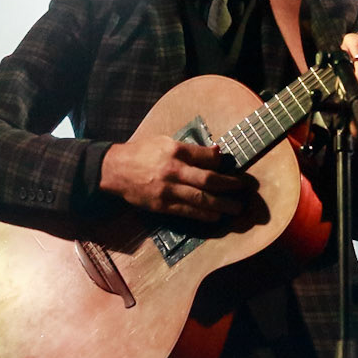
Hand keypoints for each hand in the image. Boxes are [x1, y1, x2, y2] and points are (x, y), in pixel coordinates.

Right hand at [101, 134, 262, 226]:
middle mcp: (173, 170)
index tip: (229, 168)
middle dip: (229, 186)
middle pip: (208, 180)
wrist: (115, 170)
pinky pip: (187, 212)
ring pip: (200, 199)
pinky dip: (203, 215)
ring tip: (235, 208)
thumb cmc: (142, 153)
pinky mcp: (162, 205)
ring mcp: (168, 190)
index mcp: (175, 151)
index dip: (221, 164)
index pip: (206, 158)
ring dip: (221, 205)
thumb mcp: (164, 142)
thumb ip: (190, 149)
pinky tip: (215, 216)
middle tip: (242, 189)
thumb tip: (216, 153)